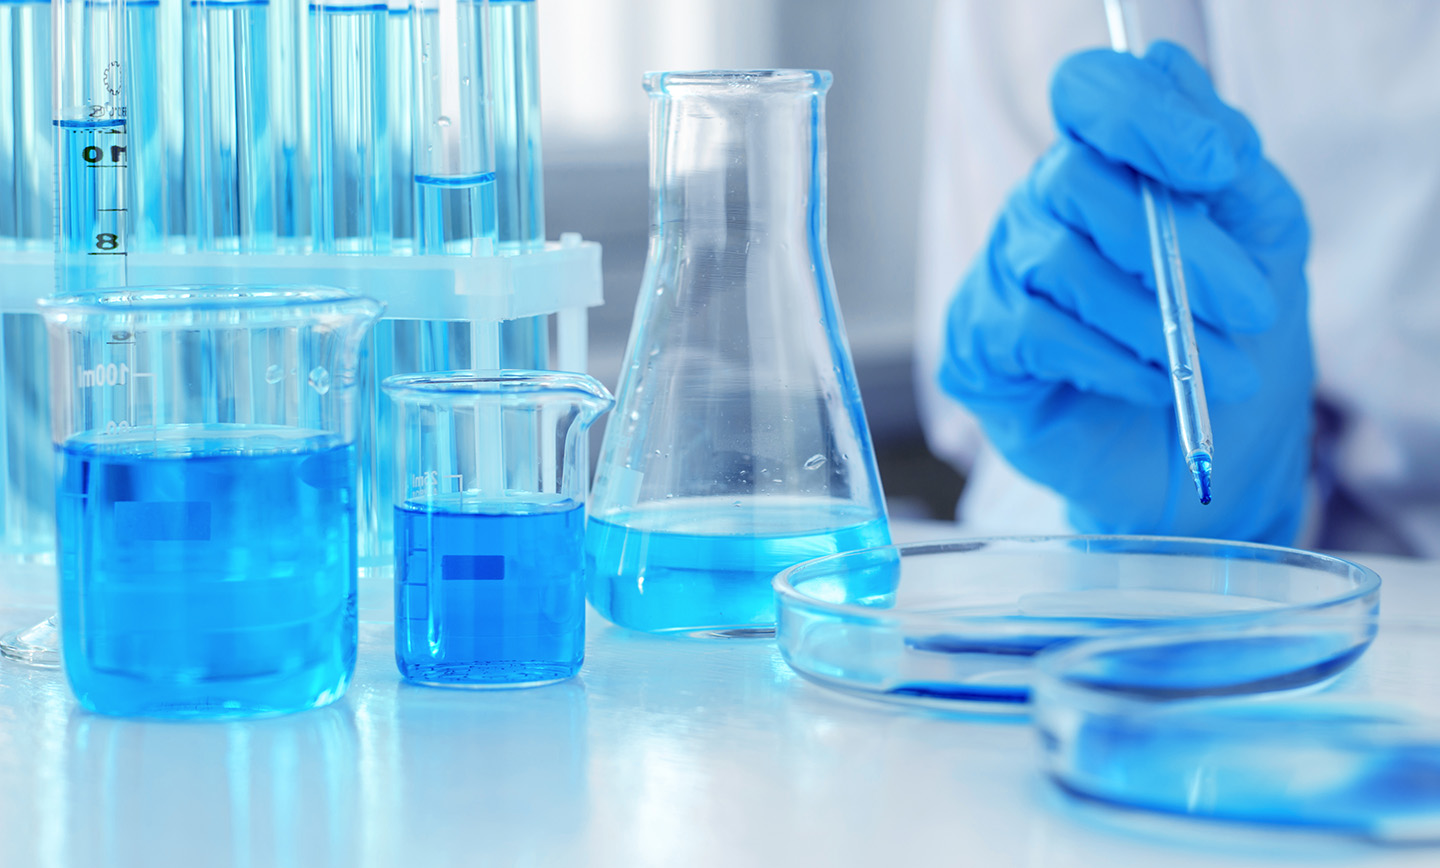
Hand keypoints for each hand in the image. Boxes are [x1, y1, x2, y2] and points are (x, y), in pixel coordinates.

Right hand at [938, 41, 1312, 542]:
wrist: (1200, 457)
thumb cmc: (1226, 341)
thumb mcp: (1262, 242)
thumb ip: (1233, 167)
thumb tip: (1183, 90)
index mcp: (1104, 164)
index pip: (1088, 91)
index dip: (1145, 114)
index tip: (1217, 166)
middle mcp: (1040, 208)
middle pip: (1075, 179)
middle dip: (1178, 246)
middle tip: (1252, 307)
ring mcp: (1001, 276)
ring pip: (1060, 263)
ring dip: (1156, 321)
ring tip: (1221, 369)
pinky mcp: (977, 347)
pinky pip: (1034, 333)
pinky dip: (1111, 361)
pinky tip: (1155, 385)